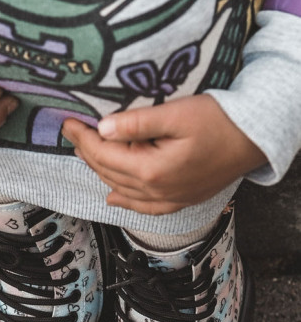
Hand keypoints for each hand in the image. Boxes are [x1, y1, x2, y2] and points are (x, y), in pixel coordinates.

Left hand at [62, 95, 266, 214]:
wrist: (254, 140)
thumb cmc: (219, 122)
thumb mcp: (176, 114)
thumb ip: (137, 122)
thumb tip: (103, 128)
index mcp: (151, 171)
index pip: (104, 155)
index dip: (82, 138)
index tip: (68, 123)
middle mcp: (156, 192)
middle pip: (108, 173)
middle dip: (87, 152)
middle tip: (73, 132)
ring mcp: (167, 200)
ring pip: (121, 189)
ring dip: (100, 171)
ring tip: (85, 153)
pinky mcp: (178, 201)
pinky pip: (143, 207)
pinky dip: (125, 200)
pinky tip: (113, 196)